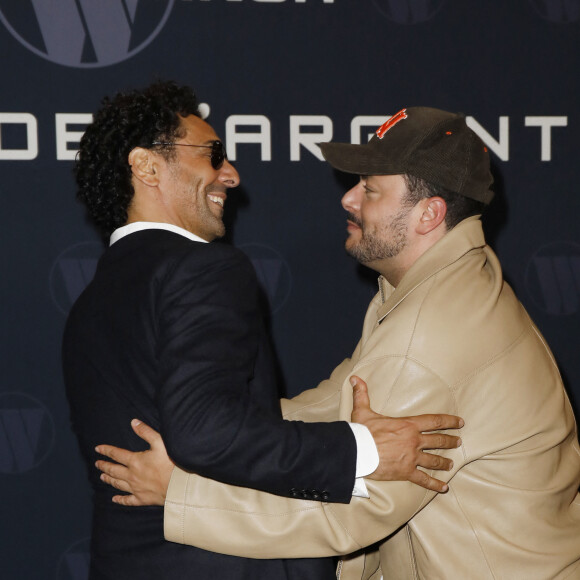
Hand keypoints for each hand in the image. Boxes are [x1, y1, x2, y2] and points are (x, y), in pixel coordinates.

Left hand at [95, 419, 173, 505]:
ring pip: (118, 484)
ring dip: (109, 480)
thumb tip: (133, 422)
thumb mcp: (159, 442)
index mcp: (135, 461)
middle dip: (105, 466)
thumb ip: (145, 432)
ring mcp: (136, 488)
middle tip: (97, 464)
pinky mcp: (142, 499)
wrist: (178, 485)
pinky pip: (127, 500)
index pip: (116, 454)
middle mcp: (132, 475)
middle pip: (114, 470)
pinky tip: (114, 499)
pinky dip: (120, 499)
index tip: (97, 449)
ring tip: (102, 477)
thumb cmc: (171, 462)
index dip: (106, 450)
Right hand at [350, 376, 462, 492]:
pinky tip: (443, 487)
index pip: (434, 421)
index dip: (449, 421)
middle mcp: (414, 441)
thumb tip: (355, 378)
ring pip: (434, 460)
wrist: (358, 452)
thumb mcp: (362, 410)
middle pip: (438, 441)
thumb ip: (361, 393)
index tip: (460, 422)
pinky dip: (435, 484)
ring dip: (444, 462)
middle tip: (458, 441)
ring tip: (450, 464)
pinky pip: (424, 480)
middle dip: (450, 441)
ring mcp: (412, 458)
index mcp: (407, 425)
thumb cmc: (361, 431)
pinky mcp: (406, 472)